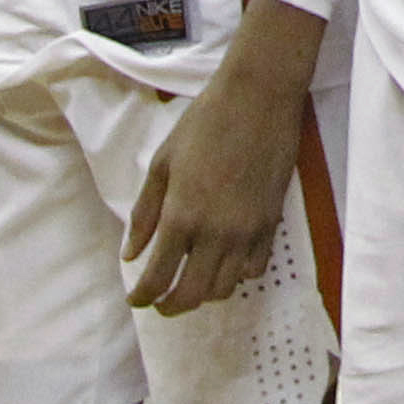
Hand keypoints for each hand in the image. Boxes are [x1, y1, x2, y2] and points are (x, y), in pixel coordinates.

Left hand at [125, 5, 321, 313]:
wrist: (258, 97)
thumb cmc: (203, 123)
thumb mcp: (162, 163)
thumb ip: (145, 213)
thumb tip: (131, 254)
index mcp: (182, 216)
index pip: (157, 277)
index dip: (142, 295)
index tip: (136, 298)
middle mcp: (215, 233)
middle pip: (191, 294)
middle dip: (171, 306)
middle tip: (160, 302)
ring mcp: (247, 231)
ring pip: (225, 288)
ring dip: (203, 292)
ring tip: (191, 281)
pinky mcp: (271, 223)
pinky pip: (255, 268)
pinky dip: (237, 275)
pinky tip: (225, 262)